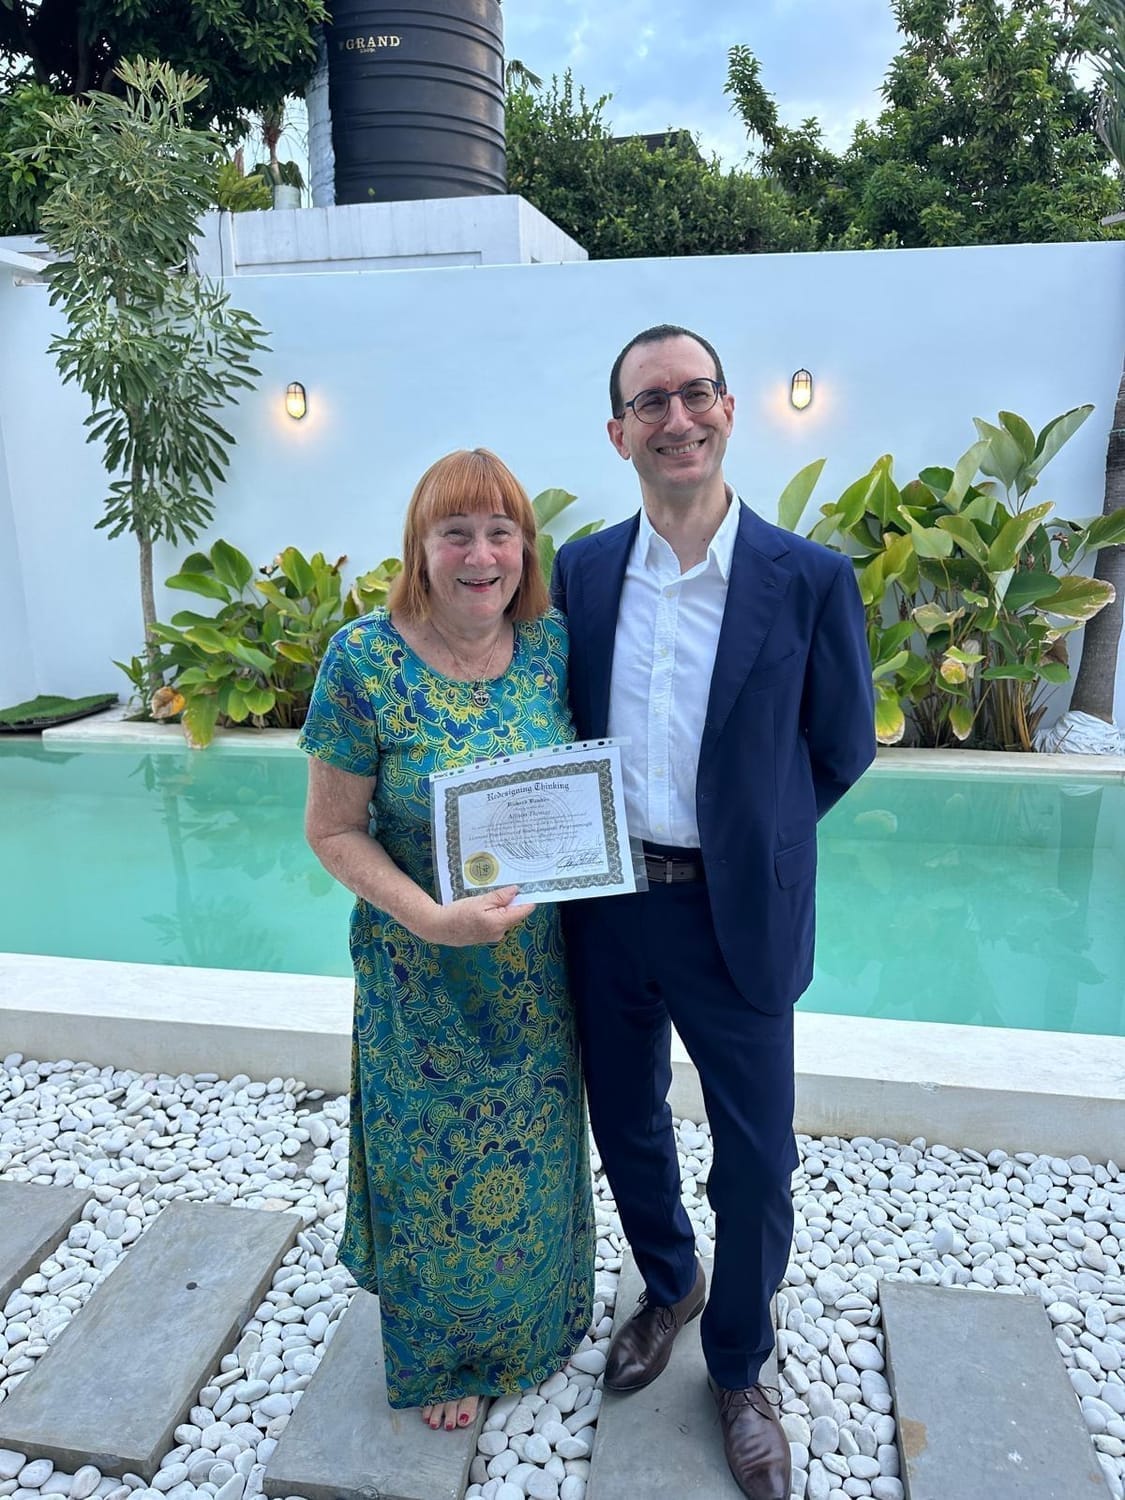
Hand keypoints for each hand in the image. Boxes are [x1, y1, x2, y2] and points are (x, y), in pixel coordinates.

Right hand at [419, 886, 533, 946]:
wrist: (439, 928)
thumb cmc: (457, 914)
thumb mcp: (480, 901)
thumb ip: (500, 896)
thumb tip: (516, 891)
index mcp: (500, 923)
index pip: (523, 911)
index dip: (529, 899)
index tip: (533, 888)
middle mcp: (500, 932)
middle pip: (514, 914)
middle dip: (512, 901)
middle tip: (506, 886)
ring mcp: (493, 936)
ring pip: (505, 917)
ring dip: (501, 907)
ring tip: (489, 896)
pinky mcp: (486, 936)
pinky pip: (496, 922)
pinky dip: (494, 913)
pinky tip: (483, 907)